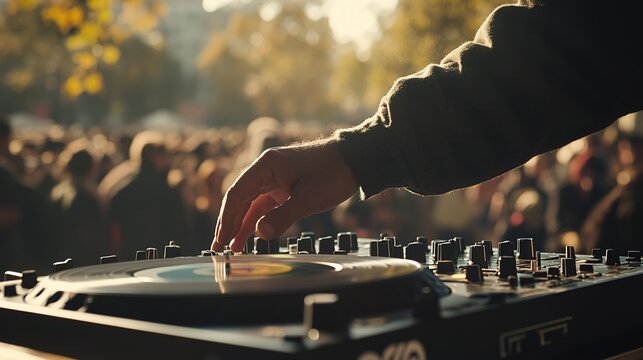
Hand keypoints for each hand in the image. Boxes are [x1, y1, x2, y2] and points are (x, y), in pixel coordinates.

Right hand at [211, 140, 357, 251]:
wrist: (356, 160)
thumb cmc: (333, 173)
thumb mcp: (308, 199)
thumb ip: (282, 217)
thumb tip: (260, 234)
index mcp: (266, 166)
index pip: (237, 193)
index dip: (227, 218)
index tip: (222, 238)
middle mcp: (266, 170)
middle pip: (240, 199)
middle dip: (229, 224)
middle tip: (220, 247)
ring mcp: (275, 179)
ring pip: (251, 204)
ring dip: (242, 224)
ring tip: (233, 247)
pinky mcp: (284, 187)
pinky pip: (265, 205)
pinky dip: (257, 220)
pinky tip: (251, 235)